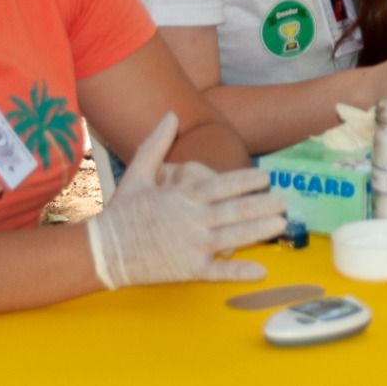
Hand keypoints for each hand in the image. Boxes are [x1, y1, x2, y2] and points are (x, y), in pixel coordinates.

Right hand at [87, 112, 286, 288]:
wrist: (102, 251)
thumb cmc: (122, 211)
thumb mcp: (138, 173)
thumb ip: (157, 143)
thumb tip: (171, 114)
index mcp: (182, 196)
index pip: (221, 186)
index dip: (246, 181)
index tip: (266, 177)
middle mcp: (191, 220)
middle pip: (234, 211)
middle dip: (261, 205)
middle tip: (284, 201)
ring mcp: (191, 246)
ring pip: (232, 238)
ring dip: (258, 231)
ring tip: (280, 225)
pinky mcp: (187, 269)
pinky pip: (217, 271)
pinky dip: (239, 271)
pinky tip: (260, 270)